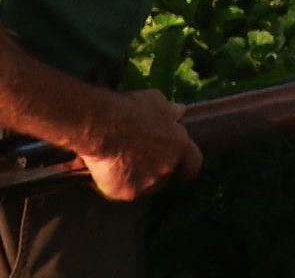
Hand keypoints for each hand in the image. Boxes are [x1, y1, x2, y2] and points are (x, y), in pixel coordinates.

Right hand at [74, 89, 201, 200]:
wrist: (104, 127)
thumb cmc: (131, 110)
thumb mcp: (155, 101)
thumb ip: (169, 111)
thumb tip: (179, 111)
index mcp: (179, 144)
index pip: (193, 162)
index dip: (187, 167)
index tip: (184, 172)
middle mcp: (167, 167)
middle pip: (163, 175)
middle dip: (152, 168)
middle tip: (134, 156)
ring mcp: (148, 183)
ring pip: (142, 185)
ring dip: (133, 177)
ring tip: (115, 161)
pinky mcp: (127, 193)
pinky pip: (119, 191)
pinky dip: (111, 183)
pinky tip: (101, 170)